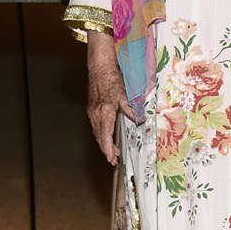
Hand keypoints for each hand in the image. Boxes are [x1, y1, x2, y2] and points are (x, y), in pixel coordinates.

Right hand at [86, 31, 133, 163]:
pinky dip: (101, 135)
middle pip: (99, 137)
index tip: (111, 158)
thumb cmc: (111, 79)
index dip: (108, 149)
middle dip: (106, 150)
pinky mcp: (91, 109)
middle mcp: (96, 114)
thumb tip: (139, 119)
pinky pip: (96, 126)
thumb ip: (130, 109)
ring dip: (104, 143)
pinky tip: (107, 137)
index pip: (105, 135)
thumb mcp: (124, 94)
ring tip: (113, 152)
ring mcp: (92, 112)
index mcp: (105, 111)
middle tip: (113, 160)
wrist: (99, 68)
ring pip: (97, 133)